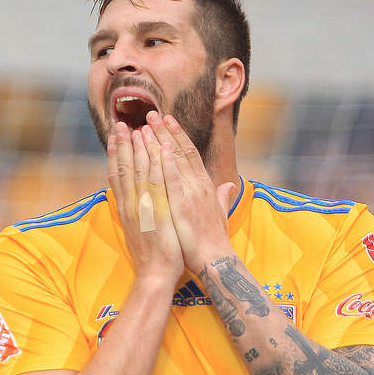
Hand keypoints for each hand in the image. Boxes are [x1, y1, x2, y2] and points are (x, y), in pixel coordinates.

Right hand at [107, 121, 182, 285]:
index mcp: (125, 208)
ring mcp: (142, 208)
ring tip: (136, 127)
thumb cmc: (150, 256)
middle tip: (121, 123)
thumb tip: (132, 199)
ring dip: (138, 148)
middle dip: (123, 144)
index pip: (118, 175)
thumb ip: (135, 211)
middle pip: (124, 169)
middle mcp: (130, 205)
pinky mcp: (157, 213)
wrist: (154, 275)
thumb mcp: (138, 230)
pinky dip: (158, 165)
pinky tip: (159, 149)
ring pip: (138, 172)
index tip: (117, 136)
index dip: (117, 154)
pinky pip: (157, 184)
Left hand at [147, 111, 238, 274]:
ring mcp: (190, 194)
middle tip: (152, 114)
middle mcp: (198, 185)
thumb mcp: (220, 214)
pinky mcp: (182, 205)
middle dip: (165, 131)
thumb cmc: (213, 240)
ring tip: (145, 124)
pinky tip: (159, 148)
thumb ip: (222, 197)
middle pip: (180, 151)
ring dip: (159, 140)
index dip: (178, 136)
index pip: (190, 154)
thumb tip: (228, 185)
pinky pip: (172, 179)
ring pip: (173, 160)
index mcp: (204, 186)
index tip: (168, 121)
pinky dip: (166, 162)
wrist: (214, 260)